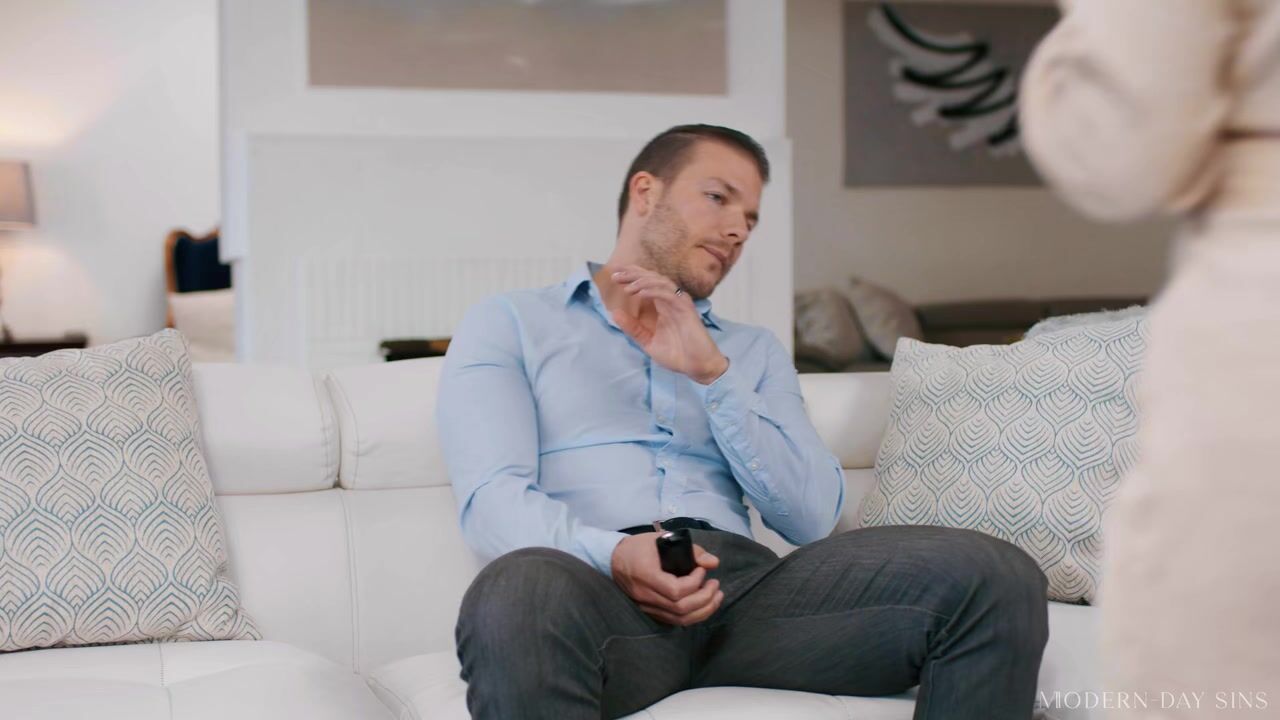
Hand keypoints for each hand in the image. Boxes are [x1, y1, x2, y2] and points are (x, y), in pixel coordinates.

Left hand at [609, 265, 728, 384]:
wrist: (698, 367)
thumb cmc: (677, 354)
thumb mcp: (648, 341)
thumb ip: (633, 328)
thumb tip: (615, 313)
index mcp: (662, 306)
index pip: (646, 284)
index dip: (631, 277)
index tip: (614, 276)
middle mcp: (671, 300)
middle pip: (651, 278)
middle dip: (633, 274)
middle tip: (615, 275)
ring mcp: (679, 303)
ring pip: (660, 283)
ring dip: (643, 281)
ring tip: (627, 286)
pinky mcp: (686, 309)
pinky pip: (669, 295)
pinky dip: (654, 292)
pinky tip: (640, 293)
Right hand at [610, 533, 723, 625]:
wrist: (614, 559)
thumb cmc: (638, 547)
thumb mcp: (662, 540)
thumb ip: (690, 550)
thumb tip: (713, 563)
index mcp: (646, 576)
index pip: (675, 591)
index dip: (694, 583)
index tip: (702, 570)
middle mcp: (645, 596)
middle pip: (680, 609)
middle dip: (704, 599)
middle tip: (715, 585)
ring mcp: (646, 607)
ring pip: (679, 619)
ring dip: (703, 610)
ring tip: (716, 597)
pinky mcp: (650, 611)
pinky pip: (674, 620)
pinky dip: (693, 615)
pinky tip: (703, 605)